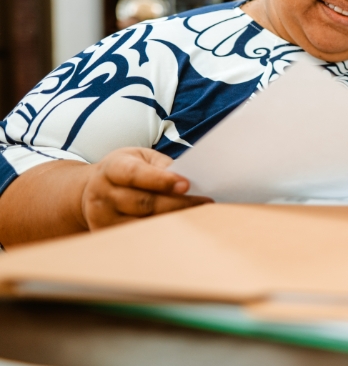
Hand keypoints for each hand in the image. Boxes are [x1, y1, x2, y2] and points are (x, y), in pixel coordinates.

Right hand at [80, 147, 211, 229]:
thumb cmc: (125, 170)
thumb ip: (160, 165)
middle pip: (143, 203)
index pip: (135, 174)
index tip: (187, 184)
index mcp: (111, 169)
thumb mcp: (140, 157)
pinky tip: (182, 229)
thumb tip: (184, 177)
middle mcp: (103, 194)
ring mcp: (102, 218)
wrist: (92, 190)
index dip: (161, 180)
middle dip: (177, 204)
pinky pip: (140, 237)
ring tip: (198, 216)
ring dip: (174, 221)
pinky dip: (163, 234)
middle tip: (205, 203)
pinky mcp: (108, 235)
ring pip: (143, 224)